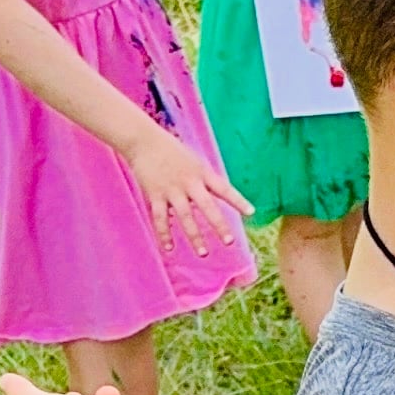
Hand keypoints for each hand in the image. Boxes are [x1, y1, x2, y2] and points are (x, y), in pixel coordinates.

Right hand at [124, 119, 250, 256]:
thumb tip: (217, 200)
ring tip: (203, 253)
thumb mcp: (195, 162)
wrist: (144, 141)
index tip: (251, 213)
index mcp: (202, 173)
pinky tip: (169, 249)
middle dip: (218, 224)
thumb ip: (206, 181)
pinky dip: (164, 234)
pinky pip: (160, 218)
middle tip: (229, 242)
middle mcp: (189, 182)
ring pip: (185, 216)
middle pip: (207, 206)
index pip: (224, 188)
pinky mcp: (154, 195)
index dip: (238, 200)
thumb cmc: (172, 152)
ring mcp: (171, 189)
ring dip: (194, 236)